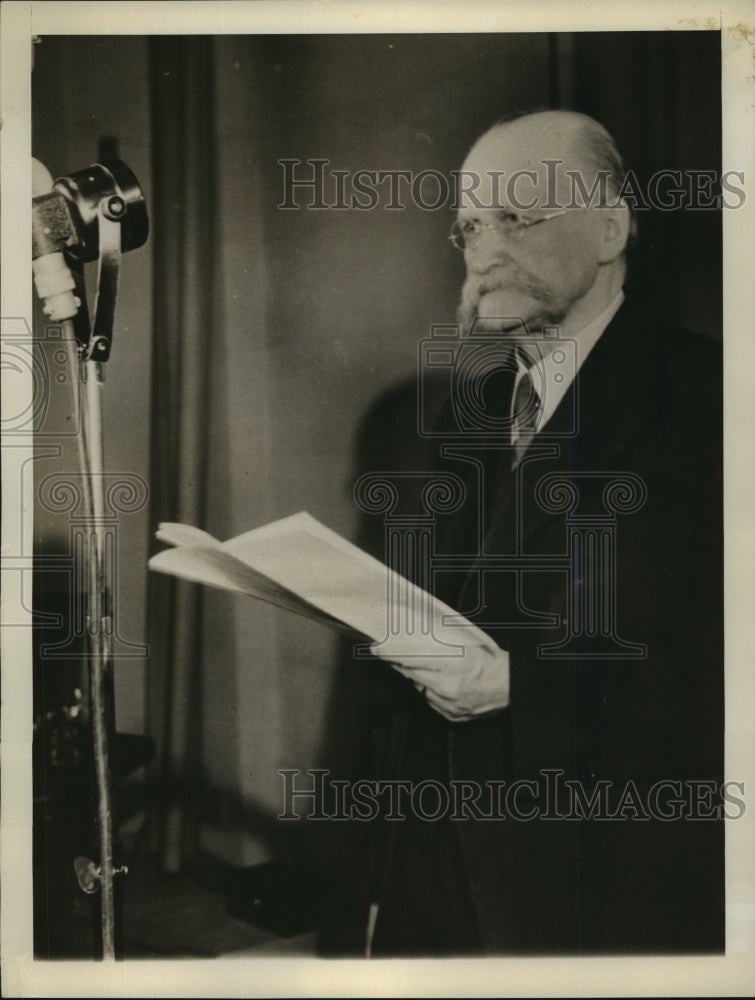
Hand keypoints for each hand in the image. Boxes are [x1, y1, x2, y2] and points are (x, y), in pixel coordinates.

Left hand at [370, 638, 509, 722]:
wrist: (510, 687)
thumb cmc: (489, 661)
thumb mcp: (464, 645)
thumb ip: (438, 645)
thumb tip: (411, 642)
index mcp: (452, 665)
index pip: (411, 658)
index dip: (391, 653)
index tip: (377, 648)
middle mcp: (447, 686)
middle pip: (411, 673)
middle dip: (398, 662)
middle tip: (385, 652)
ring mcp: (447, 704)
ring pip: (418, 687)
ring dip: (414, 676)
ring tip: (415, 664)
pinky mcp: (450, 715)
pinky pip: (429, 701)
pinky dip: (428, 690)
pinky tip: (432, 682)